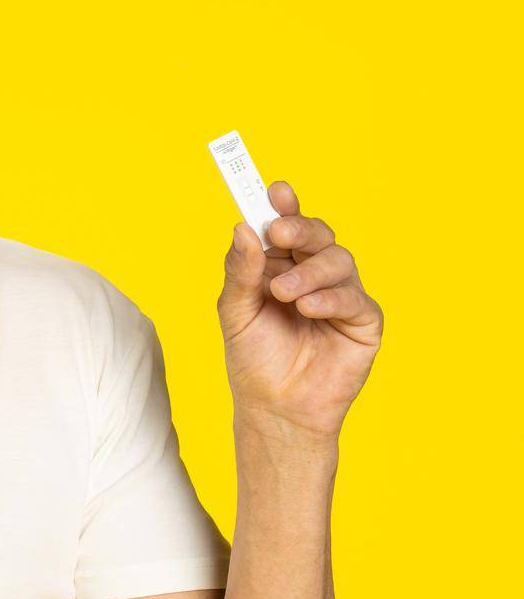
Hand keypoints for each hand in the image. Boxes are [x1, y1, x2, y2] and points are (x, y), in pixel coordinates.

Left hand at [215, 180, 383, 438]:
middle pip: (317, 234)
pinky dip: (330, 298)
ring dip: (310, 271)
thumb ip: (241, 271)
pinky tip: (309, 308)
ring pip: (338, 259)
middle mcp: (312, 274)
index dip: (283, 206)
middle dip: (300, 227)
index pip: (285, 226)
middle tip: (282, 232)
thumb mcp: (235, 311)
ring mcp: (340, 295)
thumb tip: (243, 228)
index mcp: (279, 265)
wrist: (274, 408)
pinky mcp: (363, 322)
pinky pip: (355, 298)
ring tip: (285, 294)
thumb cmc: (253, 358)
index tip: (275, 190)